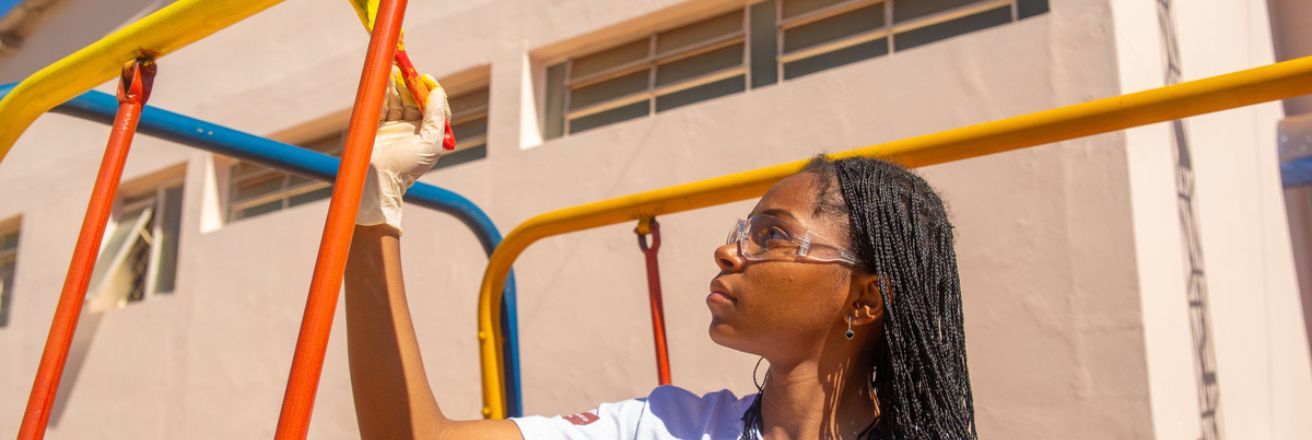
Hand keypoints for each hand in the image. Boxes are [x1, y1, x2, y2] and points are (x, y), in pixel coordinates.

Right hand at [355, 69, 450, 232]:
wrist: (377, 180)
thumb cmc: (408, 166)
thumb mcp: (430, 143)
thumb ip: (436, 117)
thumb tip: (437, 92)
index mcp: (429, 134)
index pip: (434, 107)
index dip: (432, 91)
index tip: (426, 78)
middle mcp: (413, 129)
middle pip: (415, 100)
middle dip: (412, 84)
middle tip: (408, 68)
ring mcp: (395, 126)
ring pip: (399, 99)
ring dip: (397, 84)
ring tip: (394, 69)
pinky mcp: (378, 125)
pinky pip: (383, 104)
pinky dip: (384, 91)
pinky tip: (385, 79)